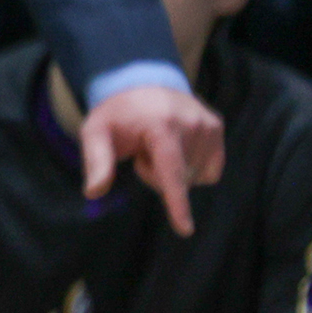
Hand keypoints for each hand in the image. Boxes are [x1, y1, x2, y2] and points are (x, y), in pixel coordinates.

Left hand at [80, 82, 226, 235]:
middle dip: (156, 176)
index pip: (171, 171)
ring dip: (174, 171)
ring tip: (158, 145)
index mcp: (161, 125)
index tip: (185, 229)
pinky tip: (177, 148)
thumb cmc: (116, 114)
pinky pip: (209, 171)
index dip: (176, 202)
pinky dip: (191, 167)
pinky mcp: (217, 127)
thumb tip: (93, 192)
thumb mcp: (95, 133)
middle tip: (141, 151)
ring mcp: (208, 125)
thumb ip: (97, 162)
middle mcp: (191, 124)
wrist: (141, 82)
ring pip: (195, 178)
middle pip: (177, 180)